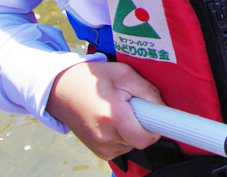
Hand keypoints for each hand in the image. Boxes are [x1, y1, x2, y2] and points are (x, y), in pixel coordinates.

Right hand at [47, 61, 164, 160]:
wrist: (62, 90)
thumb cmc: (92, 79)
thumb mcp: (124, 74)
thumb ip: (147, 90)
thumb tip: (163, 106)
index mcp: (112, 117)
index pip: (145, 138)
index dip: (156, 128)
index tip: (159, 118)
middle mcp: (106, 137)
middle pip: (140, 139)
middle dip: (143, 124)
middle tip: (133, 106)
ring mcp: (101, 147)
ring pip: (132, 143)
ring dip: (133, 129)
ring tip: (119, 111)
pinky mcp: (100, 152)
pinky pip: (123, 146)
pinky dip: (124, 135)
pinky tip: (113, 120)